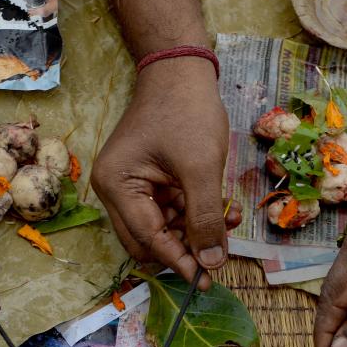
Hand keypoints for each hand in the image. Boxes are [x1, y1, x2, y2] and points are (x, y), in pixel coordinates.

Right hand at [91, 58, 241, 288]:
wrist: (180, 69)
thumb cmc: (187, 112)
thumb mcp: (201, 169)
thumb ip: (205, 219)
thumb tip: (210, 264)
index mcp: (116, 186)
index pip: (146, 239)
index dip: (178, 260)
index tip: (206, 277)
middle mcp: (115, 190)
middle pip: (147, 241)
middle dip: (185, 247)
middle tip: (219, 252)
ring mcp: (130, 185)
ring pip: (162, 228)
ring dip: (195, 230)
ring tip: (231, 220)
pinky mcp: (147, 180)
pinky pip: (169, 210)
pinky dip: (194, 213)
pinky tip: (223, 208)